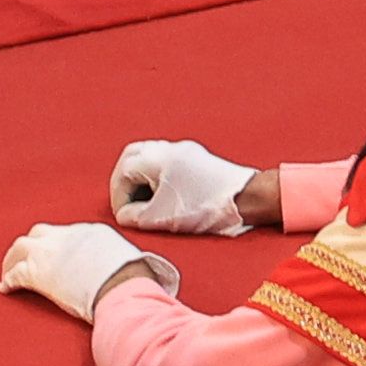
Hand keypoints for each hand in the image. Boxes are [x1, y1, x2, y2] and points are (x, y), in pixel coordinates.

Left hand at [2, 220, 168, 321]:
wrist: (121, 285)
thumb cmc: (132, 279)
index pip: (65, 234)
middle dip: (32, 245)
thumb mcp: (131, 260)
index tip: (54, 256)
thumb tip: (139, 271)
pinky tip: (6, 288)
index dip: (57, 245)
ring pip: (20, 248)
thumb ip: (125, 262)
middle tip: (26, 259)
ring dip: (13, 260)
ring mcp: (49, 253)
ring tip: (9, 273)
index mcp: (90, 232)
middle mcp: (66, 237)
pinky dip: (8, 281)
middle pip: (39, 234)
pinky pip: (14, 274)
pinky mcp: (37, 273)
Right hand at [111, 136, 259, 235]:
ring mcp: (186, 152)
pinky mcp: (199, 160)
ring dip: (142, 179)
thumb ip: (134, 215)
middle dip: (125, 181)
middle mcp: (170, 148)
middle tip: (127, 204)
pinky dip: (158, 178)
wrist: (247, 199)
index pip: (123, 172)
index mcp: (157, 157)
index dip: (119, 197)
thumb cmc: (205, 207)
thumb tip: (126, 215)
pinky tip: (165, 198)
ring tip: (146, 203)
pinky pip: (168, 163)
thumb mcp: (160, 217)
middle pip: (133, 156)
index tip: (125, 216)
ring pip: (151, 158)